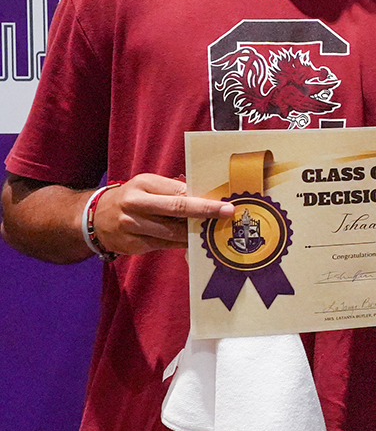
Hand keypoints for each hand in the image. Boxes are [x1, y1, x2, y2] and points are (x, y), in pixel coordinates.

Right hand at [96, 174, 234, 254]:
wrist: (94, 218)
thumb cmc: (131, 198)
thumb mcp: (147, 186)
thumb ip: (172, 190)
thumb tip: (205, 195)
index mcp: (143, 185)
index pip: (179, 192)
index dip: (203, 198)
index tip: (224, 203)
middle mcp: (136, 204)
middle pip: (177, 209)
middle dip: (205, 212)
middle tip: (226, 213)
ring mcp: (132, 226)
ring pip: (173, 232)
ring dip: (196, 232)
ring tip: (213, 230)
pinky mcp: (132, 245)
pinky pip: (164, 245)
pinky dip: (181, 243)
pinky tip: (193, 242)